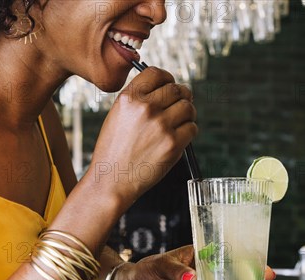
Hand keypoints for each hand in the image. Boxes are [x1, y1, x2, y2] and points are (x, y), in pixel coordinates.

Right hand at [84, 68, 196, 203]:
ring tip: (180, 122)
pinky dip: (189, 132)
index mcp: (129, 98)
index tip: (170, 86)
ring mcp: (161, 125)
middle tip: (179, 106)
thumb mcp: (118, 115)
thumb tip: (166, 88)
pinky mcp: (173, 144)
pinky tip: (179, 137)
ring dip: (188, 114)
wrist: (112, 180)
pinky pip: (192, 128)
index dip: (167, 79)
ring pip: (188, 107)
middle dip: (181, 96)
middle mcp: (146, 108)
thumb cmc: (115, 151)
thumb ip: (139, 99)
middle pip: (176, 89)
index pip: (157, 73)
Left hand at [113, 245, 276, 279]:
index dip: (245, 259)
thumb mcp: (159, 264)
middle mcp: (204, 273)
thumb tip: (190, 279)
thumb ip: (175, 271)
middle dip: (252, 279)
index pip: (225, 256)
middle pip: (232, 276)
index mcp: (198, 256)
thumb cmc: (145, 270)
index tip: (260, 263)